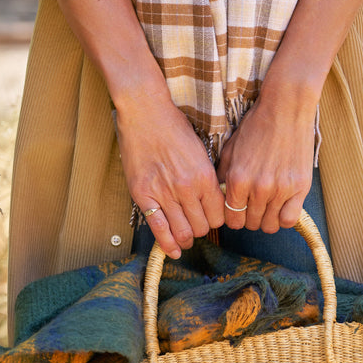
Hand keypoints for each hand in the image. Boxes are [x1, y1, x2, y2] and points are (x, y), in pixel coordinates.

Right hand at [115, 86, 224, 259]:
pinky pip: (158, 228)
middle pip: (202, 227)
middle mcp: (186, 188)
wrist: (144, 112)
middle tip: (196, 226)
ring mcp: (163, 192)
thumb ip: (207, 177)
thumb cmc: (173, 126)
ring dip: (186, 239)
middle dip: (201, 229)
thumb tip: (212, 200)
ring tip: (185, 239)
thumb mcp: (200, 150)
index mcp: (204, 176)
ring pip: (183, 232)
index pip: (219, 216)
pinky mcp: (143, 194)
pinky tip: (172, 250)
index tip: (210, 218)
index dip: (216, 220)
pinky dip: (167, 243)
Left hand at [216, 92, 315, 233]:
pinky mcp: (300, 188)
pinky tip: (280, 207)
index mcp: (237, 179)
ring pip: (269, 225)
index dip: (232, 217)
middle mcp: (258, 188)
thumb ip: (222, 175)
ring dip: (266, 219)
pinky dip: (283, 218)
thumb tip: (218, 196)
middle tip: (252, 206)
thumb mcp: (230, 149)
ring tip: (266, 207)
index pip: (231, 218)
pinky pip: (289, 220)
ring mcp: (280, 189)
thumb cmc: (256, 126)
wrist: (285, 110)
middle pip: (250, 223)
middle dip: (248, 218)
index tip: (237, 211)